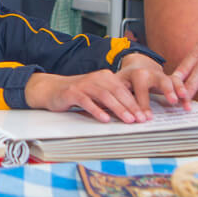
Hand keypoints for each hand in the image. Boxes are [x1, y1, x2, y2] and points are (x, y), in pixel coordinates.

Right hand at [25, 56, 184, 122]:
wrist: (52, 89)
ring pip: (105, 96)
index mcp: (105, 77)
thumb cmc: (77, 93)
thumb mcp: (97, 93)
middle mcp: (96, 78)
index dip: (136, 103)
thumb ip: (112, 99)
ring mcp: (84, 84)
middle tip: (140, 119)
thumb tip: (132, 112)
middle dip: (131, 107)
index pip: (125, 90)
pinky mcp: (73, 93)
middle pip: (117, 92)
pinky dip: (97, 110)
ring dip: (118, 109)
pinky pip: (87, 102)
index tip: (145, 116)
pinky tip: (105, 119)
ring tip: (128, 120)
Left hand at [116, 52, 189, 112]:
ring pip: (173, 81)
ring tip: (184, 99)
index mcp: (136, 74)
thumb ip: (118, 96)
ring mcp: (162, 75)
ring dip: (180, 90)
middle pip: (160, 80)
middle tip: (172, 101)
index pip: (140, 90)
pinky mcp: (170, 79)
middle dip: (166, 91)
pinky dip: (185, 93)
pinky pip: (179, 85)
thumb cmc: (125, 79)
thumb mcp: (118, 84)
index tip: (145, 118)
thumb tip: (113, 111)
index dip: (142, 104)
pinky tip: (188, 105)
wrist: (137, 65)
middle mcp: (151, 73)